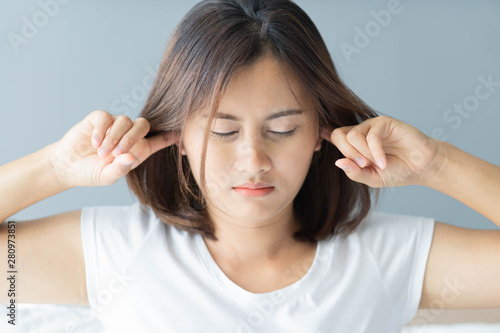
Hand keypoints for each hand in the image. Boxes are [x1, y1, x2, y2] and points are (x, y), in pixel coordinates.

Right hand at [48, 110, 178, 186]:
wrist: (67, 166)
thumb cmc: (92, 172)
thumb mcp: (107, 177)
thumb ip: (120, 169)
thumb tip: (130, 157)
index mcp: (138, 149)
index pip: (160, 139)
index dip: (171, 136)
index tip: (182, 133)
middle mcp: (129, 134)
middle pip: (143, 124)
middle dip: (133, 137)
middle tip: (118, 153)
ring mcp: (114, 125)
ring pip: (124, 121)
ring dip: (114, 138)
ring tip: (102, 154)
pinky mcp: (98, 119)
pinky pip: (105, 117)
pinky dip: (101, 131)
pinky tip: (94, 143)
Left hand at [320, 115, 441, 187]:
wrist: (421, 168)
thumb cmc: (397, 172)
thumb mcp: (371, 178)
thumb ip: (354, 172)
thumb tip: (338, 162)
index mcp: (354, 145)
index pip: (333, 137)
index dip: (324, 138)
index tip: (318, 144)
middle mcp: (360, 133)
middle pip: (338, 135)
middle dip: (347, 153)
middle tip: (363, 165)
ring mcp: (371, 126)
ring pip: (352, 135)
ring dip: (362, 153)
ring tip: (375, 163)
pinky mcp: (384, 123)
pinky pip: (371, 135)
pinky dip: (375, 151)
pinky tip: (383, 161)